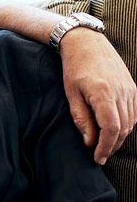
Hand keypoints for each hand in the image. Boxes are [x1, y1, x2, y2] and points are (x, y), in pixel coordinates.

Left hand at [59, 28, 136, 163]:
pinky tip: (113, 131)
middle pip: (123, 129)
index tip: (97, 158)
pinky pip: (133, 113)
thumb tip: (89, 142)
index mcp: (104, 94)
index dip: (105, 147)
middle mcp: (121, 93)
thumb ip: (81, 119)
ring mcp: (130, 90)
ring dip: (119, 138)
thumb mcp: (71, 94)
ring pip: (130, 123)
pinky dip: (125, 126)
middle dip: (112, 146)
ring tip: (105, 147)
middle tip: (100, 157)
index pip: (111, 129)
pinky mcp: (132, 88)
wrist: (87, 43)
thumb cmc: (74, 68)